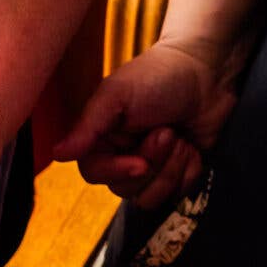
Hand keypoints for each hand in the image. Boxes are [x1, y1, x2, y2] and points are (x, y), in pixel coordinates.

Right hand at [54, 41, 237, 207]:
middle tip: (166, 131)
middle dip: (152, 163)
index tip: (141, 162)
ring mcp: (151, 168)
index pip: (95, 174)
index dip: (117, 172)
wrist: (209, 69)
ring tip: (178, 136)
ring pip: (150, 197)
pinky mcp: (178, 173)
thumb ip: (87, 127)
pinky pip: (177, 193)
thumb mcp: (116, 94)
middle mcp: (123, 157)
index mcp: (102, 139)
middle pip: (125, 189)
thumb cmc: (159, 75)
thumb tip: (57, 154)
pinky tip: (192, 146)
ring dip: (171, 168)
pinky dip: (189, 171)